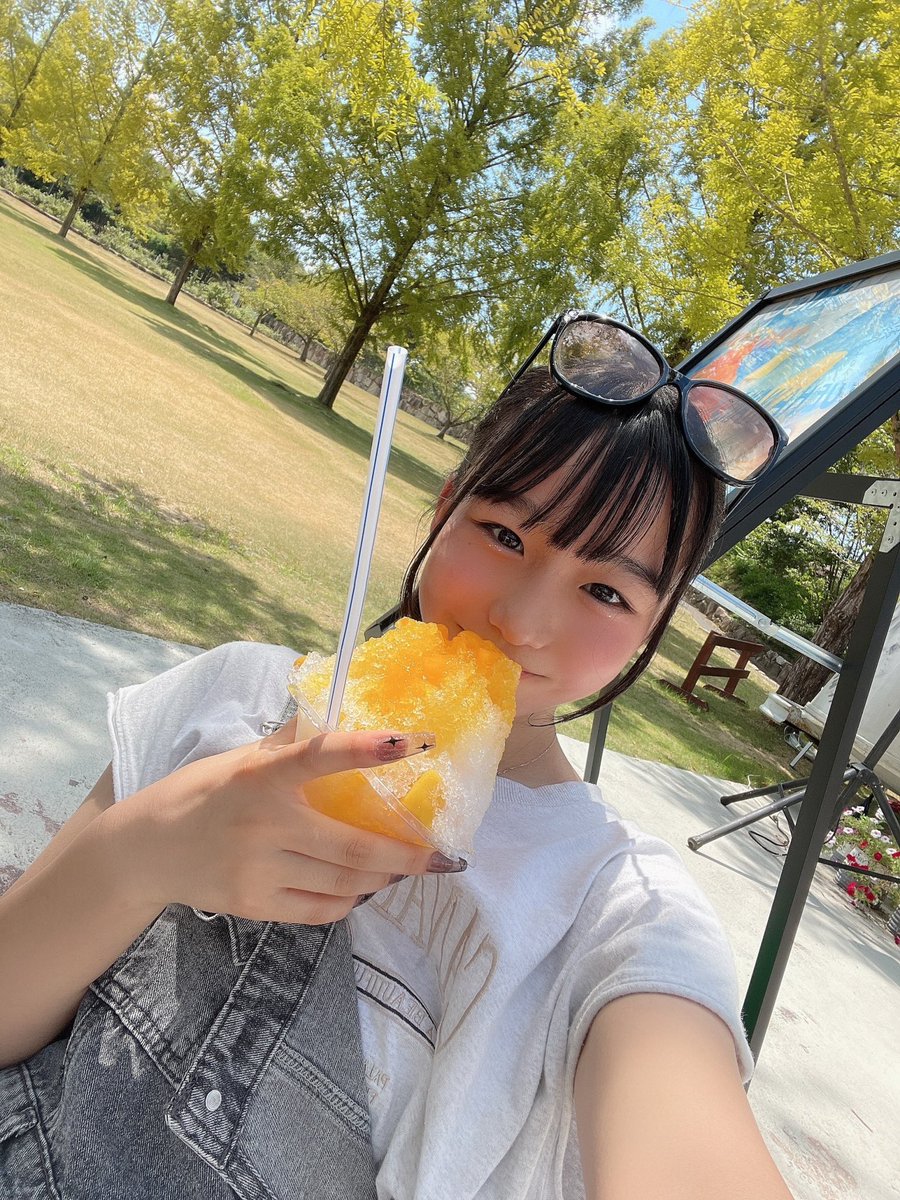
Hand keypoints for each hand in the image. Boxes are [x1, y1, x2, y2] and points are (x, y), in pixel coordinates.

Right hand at [101, 721, 452, 924]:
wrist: (147, 849)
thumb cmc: (204, 792)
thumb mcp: (243, 757)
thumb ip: (292, 743)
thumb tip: (342, 710)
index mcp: (261, 775)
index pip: (320, 755)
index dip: (368, 748)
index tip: (414, 742)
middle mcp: (263, 823)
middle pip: (353, 848)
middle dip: (408, 855)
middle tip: (444, 856)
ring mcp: (258, 869)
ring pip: (343, 883)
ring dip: (385, 879)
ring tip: (409, 868)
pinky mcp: (254, 905)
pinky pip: (319, 910)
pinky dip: (350, 900)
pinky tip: (366, 889)